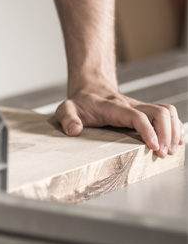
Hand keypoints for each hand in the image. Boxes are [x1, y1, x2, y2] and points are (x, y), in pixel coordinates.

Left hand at [55, 89, 184, 158]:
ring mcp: (140, 107)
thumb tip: (74, 130)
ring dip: (174, 130)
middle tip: (164, 154)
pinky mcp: (145, 111)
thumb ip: (67, 118)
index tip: (155, 147)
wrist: (90, 89)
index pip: (137, 116)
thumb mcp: (66, 109)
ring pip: (167, 112)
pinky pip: (167, 114)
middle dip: (167, 133)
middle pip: (160, 112)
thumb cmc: (79, 103)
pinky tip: (177, 141)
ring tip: (171, 151)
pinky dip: (175, 126)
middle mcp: (131, 105)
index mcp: (113, 107)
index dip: (148, 131)